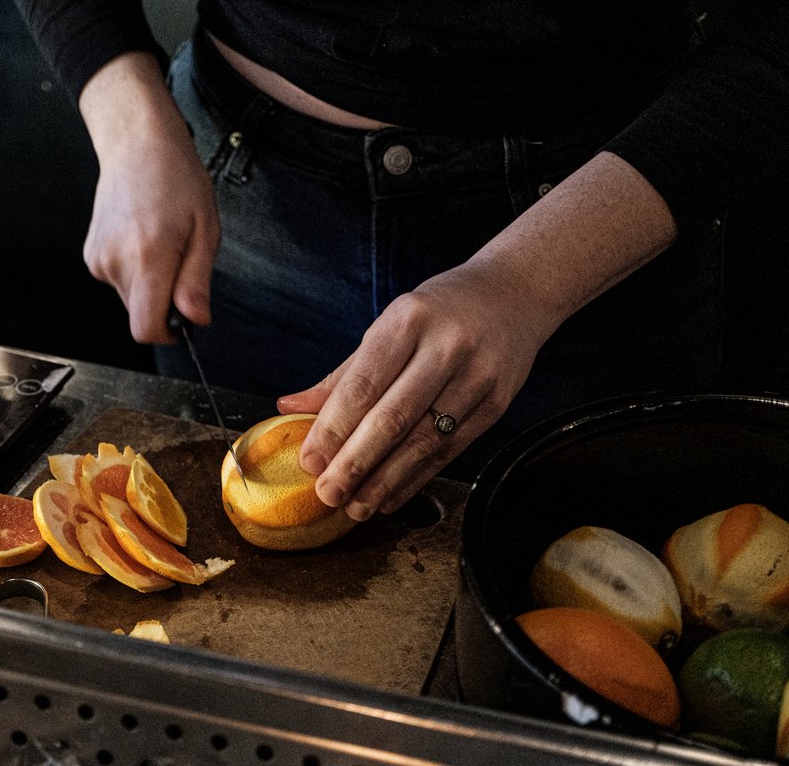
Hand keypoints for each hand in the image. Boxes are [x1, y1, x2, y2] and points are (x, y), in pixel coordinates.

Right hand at [79, 52, 218, 341]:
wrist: (137, 144)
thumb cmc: (176, 178)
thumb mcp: (205, 230)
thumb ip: (196, 281)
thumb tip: (196, 320)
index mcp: (147, 257)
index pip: (146, 328)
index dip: (169, 333)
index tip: (184, 320)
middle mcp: (116, 262)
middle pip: (141, 314)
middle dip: (164, 300)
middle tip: (181, 258)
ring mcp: (98, 259)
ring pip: (131, 297)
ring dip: (151, 283)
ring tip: (162, 241)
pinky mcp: (91, 256)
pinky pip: (120, 280)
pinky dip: (136, 269)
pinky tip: (142, 237)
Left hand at [277, 261, 548, 519]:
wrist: (514, 295)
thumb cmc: (437, 312)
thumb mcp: (389, 326)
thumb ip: (342, 374)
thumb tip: (288, 407)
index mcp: (408, 320)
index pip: (363, 384)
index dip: (333, 428)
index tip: (309, 461)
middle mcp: (446, 347)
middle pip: (393, 418)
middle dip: (355, 462)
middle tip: (327, 493)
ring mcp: (477, 377)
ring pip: (424, 441)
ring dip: (385, 481)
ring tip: (355, 507)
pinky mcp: (497, 404)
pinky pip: (450, 451)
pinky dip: (416, 479)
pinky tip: (390, 498)